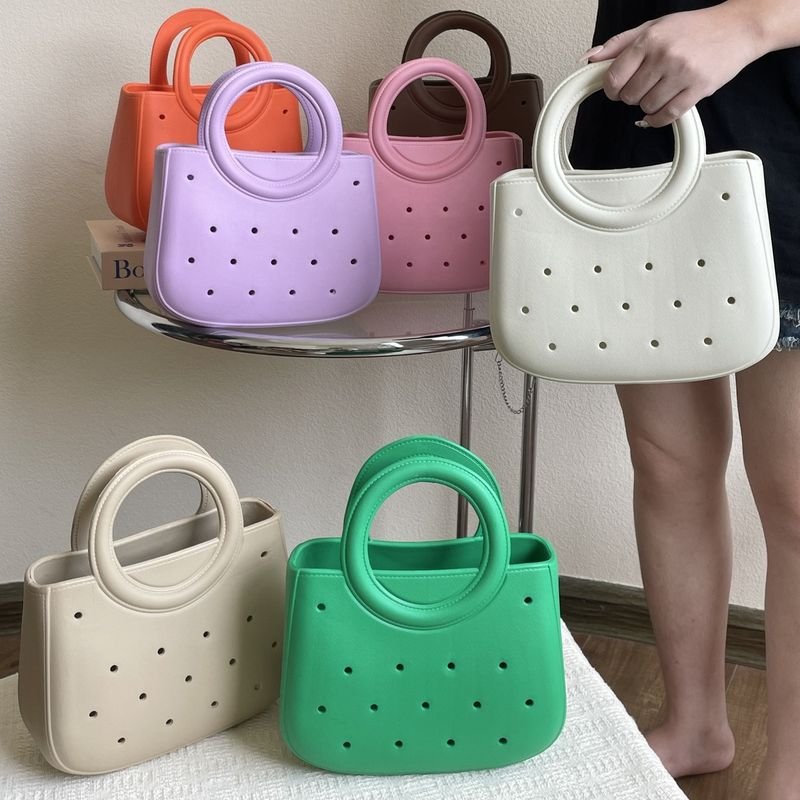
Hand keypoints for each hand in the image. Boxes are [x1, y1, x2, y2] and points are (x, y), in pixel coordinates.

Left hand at [584, 4, 761, 126]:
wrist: (738, 28)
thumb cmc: (693, 28)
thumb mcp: (653, 27)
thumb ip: (618, 44)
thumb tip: (588, 60)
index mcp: (650, 39)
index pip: (614, 78)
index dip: (611, 88)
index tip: (617, 88)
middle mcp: (665, 56)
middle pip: (629, 96)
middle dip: (632, 95)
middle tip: (644, 85)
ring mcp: (682, 74)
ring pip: (646, 107)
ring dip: (648, 104)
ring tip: (659, 90)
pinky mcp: (698, 90)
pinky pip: (666, 116)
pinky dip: (657, 119)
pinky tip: (659, 112)